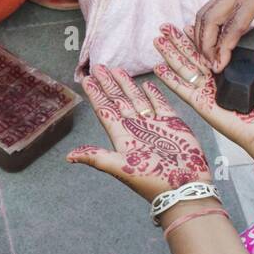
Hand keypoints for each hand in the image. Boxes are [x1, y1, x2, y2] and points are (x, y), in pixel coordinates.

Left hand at [67, 65, 211, 201]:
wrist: (184, 187)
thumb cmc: (152, 180)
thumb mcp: (121, 168)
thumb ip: (97, 158)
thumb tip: (68, 157)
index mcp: (122, 137)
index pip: (105, 110)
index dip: (95, 95)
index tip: (86, 79)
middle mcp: (136, 128)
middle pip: (118, 101)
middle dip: (108, 84)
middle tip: (98, 67)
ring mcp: (154, 125)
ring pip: (137, 99)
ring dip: (127, 85)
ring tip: (117, 69)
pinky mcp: (172, 124)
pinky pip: (161, 104)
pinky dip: (154, 94)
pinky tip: (148, 84)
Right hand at [151, 24, 253, 159]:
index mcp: (234, 72)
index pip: (214, 48)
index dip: (201, 36)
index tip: (190, 24)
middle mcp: (218, 81)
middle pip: (193, 56)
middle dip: (179, 41)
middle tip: (165, 27)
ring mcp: (208, 92)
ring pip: (184, 68)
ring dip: (170, 53)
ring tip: (158, 38)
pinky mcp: (202, 103)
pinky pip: (182, 89)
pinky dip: (169, 79)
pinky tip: (158, 67)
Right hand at [192, 0, 253, 73]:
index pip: (232, 27)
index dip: (223, 49)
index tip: (219, 68)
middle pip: (210, 18)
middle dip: (205, 44)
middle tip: (209, 64)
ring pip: (206, 12)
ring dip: (201, 34)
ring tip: (206, 55)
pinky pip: (211, 8)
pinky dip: (206, 25)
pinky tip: (209, 40)